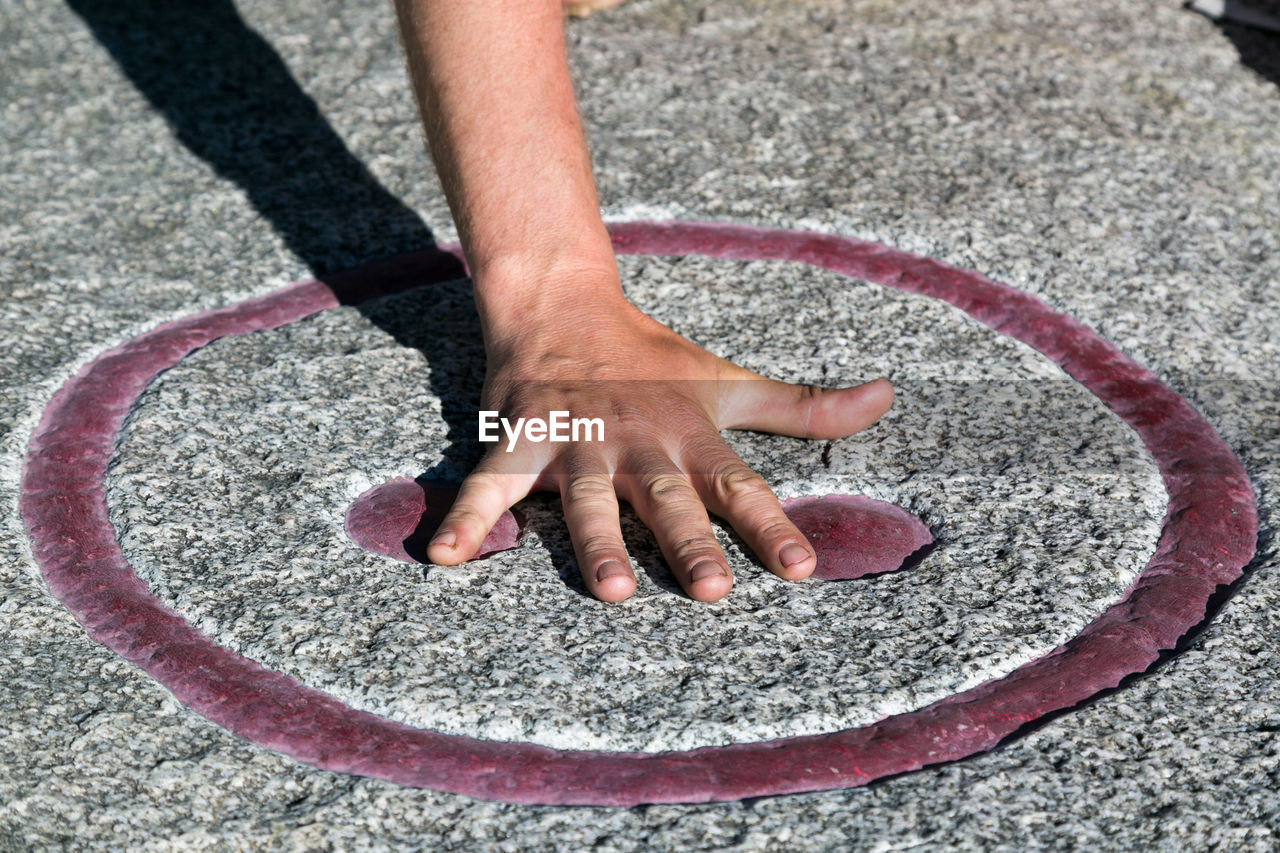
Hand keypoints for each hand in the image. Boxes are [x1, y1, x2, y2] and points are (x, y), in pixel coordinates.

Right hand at [426, 276, 893, 602]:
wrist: (564, 304)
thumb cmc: (654, 360)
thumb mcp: (730, 383)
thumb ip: (805, 408)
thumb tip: (886, 398)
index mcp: (689, 434)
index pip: (739, 486)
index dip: (771, 526)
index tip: (801, 568)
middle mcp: (638, 442)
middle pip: (668, 499)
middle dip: (688, 543)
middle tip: (711, 591)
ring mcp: (577, 442)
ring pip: (589, 498)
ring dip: (596, 541)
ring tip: (611, 590)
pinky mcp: (520, 438)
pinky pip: (491, 482)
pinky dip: (468, 518)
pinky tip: (445, 559)